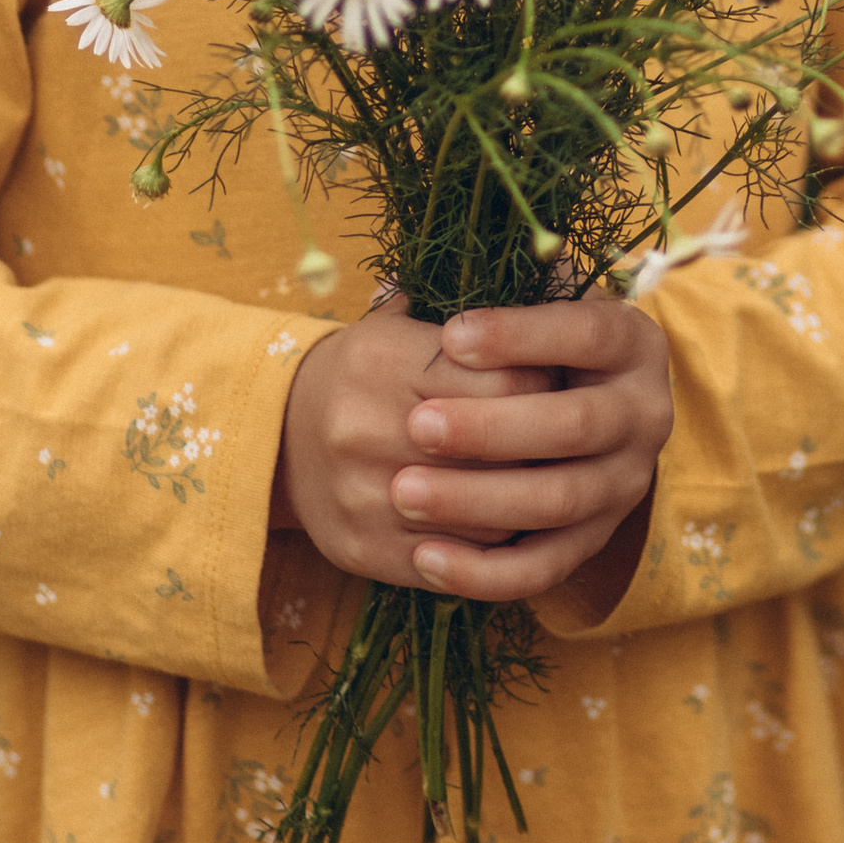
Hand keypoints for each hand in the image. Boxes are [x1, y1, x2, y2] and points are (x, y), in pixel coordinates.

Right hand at [272, 296, 556, 582]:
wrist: (278, 436)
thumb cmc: (361, 374)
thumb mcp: (396, 327)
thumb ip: (464, 317)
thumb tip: (553, 281)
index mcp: (381, 360)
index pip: (503, 379)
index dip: (543, 382)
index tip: (557, 382)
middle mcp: (364, 427)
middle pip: (497, 450)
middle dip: (542, 446)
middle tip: (565, 437)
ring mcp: (362, 496)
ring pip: (487, 515)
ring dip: (524, 502)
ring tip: (542, 480)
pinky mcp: (364, 549)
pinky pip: (456, 561)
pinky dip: (491, 547)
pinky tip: (506, 522)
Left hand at [392, 296, 672, 605]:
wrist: (566, 404)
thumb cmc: (527, 340)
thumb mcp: (529, 297)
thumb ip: (496, 284)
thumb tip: (417, 281)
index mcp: (633, 342)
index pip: (587, 334)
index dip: (521, 335)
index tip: (449, 336)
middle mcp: (645, 414)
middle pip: (577, 425)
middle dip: (493, 429)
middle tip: (416, 425)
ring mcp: (625, 484)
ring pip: (559, 500)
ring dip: (479, 501)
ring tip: (402, 492)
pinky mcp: (594, 540)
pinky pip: (544, 567)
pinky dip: (485, 571)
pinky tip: (424, 556)